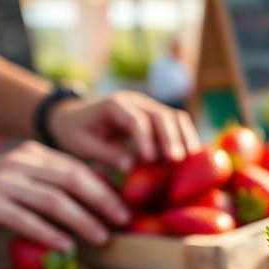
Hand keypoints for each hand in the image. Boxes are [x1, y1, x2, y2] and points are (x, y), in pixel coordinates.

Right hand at [0, 142, 130, 249]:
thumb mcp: (24, 182)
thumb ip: (53, 185)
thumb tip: (99, 204)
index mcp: (34, 154)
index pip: (77, 168)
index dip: (104, 189)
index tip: (124, 208)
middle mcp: (21, 162)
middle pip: (71, 180)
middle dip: (101, 201)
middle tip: (122, 221)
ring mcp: (3, 181)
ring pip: (53, 200)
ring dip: (81, 220)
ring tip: (101, 238)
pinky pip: (25, 219)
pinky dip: (48, 233)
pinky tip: (66, 246)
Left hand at [48, 91, 201, 170]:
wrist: (77, 118)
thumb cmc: (77, 132)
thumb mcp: (82, 144)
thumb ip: (105, 154)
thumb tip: (131, 167)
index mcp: (114, 104)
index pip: (135, 119)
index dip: (145, 139)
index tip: (149, 160)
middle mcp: (136, 101)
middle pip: (160, 115)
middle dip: (170, 138)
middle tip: (177, 160)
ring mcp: (150, 107)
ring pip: (175, 117)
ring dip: (184, 137)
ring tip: (191, 159)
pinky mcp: (158, 117)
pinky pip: (178, 124)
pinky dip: (186, 138)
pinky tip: (192, 157)